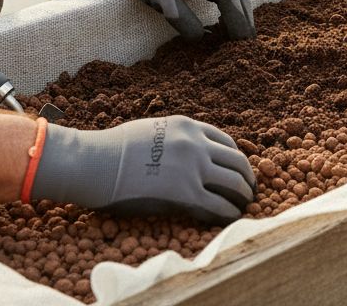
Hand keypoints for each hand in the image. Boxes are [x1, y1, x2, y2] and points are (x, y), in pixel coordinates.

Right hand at [32, 115, 255, 223]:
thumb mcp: (152, 130)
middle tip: (249, 190)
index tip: (238, 168)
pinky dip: (228, 212)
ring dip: (243, 195)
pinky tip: (230, 218)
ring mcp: (194, 168)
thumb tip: (182, 152)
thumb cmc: (114, 150)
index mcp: (188, 126)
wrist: (97, 163)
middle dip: (247, 177)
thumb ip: (174, 139)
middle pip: (236, 161)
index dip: (236, 157)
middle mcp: (197, 144)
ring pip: (234, 182)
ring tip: (245, 205)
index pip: (226, 141)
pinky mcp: (187, 193)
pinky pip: (218, 204)